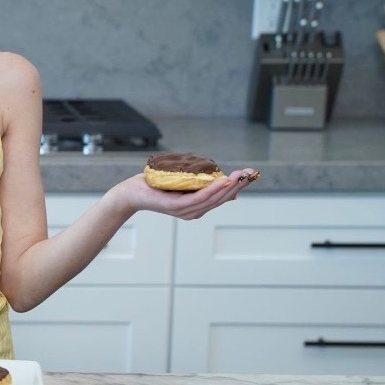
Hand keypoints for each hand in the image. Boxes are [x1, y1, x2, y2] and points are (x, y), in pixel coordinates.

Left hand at [110, 168, 259, 220]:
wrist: (132, 193)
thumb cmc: (157, 185)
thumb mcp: (183, 181)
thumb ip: (200, 182)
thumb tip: (221, 178)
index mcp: (198, 206)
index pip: (223, 196)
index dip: (239, 186)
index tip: (253, 174)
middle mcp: (194, 211)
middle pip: (221, 198)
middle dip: (238, 185)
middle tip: (251, 173)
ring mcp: (186, 211)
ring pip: (212, 199)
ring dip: (228, 187)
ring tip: (240, 175)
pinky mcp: (176, 207)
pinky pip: (198, 199)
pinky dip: (211, 191)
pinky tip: (220, 181)